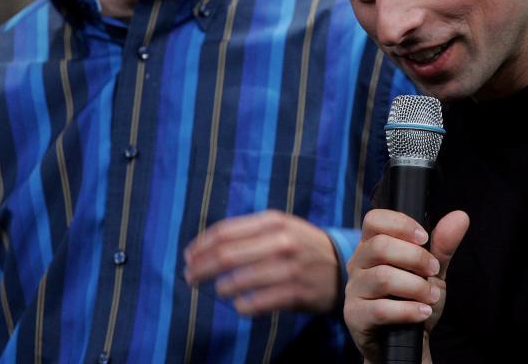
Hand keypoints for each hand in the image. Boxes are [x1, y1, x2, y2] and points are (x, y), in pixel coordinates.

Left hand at [183, 210, 339, 315]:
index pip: (225, 232)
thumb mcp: (279, 226)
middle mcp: (280, 241)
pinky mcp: (296, 292)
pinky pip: (258, 303)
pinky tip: (238, 305)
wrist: (339, 264)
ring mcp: (289, 267)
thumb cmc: (299, 244)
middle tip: (190, 277)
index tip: (188, 257)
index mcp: (272, 221)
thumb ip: (246, 232)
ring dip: (221, 288)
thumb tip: (203, 247)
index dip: (200, 246)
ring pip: (240, 280)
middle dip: (201, 268)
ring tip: (218, 290)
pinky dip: (242, 306)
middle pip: (227, 255)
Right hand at [344, 209, 469, 362]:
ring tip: (431, 296)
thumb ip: (442, 245)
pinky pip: (381, 309)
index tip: (424, 238)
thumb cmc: (413, 299)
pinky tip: (422, 312)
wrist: (406, 341)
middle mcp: (358, 263)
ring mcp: (354, 289)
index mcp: (372, 245)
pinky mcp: (355, 315)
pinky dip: (409, 310)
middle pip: (380, 246)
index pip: (374, 219)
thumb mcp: (432, 271)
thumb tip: (460, 217)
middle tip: (433, 271)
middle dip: (415, 258)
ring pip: (383, 277)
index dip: (401, 225)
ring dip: (416, 287)